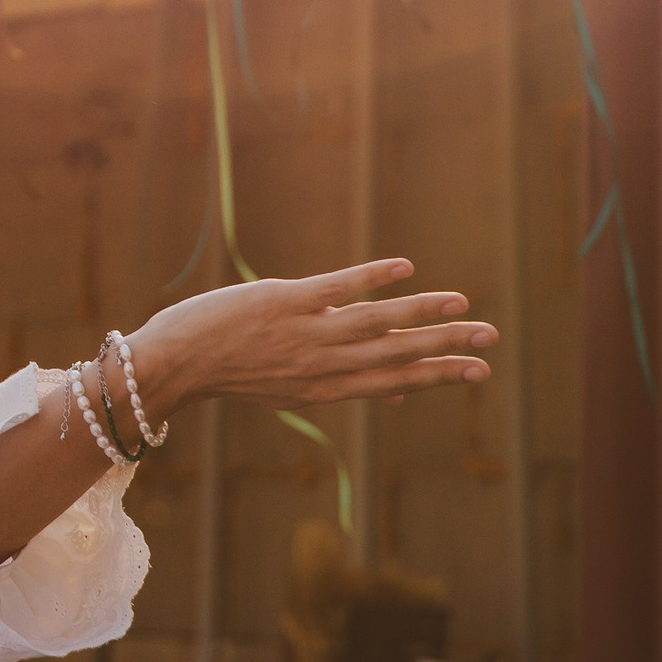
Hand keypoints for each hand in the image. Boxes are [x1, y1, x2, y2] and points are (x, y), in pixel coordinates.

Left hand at [124, 259, 493, 421]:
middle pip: (394, 354)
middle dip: (445, 346)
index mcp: (325, 389)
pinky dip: (371, 277)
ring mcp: (304, 334)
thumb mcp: (290, 390)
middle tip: (489, 337)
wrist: (172, 365)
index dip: (438, 375)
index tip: (479, 371)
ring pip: (374, 322)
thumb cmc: (229, 371)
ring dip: (419, 312)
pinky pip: (335, 287)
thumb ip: (340, 384)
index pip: (393, 381)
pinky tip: (404, 267)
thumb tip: (394, 394)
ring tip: (459, 302)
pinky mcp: (282, 302)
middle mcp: (322, 366)